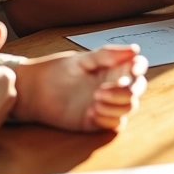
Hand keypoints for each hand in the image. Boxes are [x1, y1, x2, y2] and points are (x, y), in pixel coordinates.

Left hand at [13, 44, 148, 131]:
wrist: (34, 91)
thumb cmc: (56, 71)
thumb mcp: (83, 59)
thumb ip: (108, 55)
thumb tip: (135, 49)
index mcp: (112, 69)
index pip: (137, 68)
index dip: (139, 69)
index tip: (132, 69)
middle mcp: (113, 87)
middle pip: (137, 90)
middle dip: (126, 91)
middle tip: (102, 90)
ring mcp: (107, 105)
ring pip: (129, 108)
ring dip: (116, 105)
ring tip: (94, 100)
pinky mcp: (97, 121)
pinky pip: (116, 123)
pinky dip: (108, 118)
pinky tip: (91, 111)